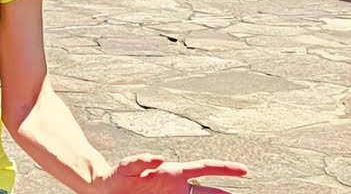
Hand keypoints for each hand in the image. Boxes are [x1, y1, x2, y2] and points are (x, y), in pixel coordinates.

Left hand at [94, 154, 247, 193]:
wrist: (106, 190)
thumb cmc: (118, 176)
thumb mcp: (127, 167)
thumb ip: (141, 161)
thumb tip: (158, 159)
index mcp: (173, 172)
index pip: (205, 168)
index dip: (225, 168)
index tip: (244, 170)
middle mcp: (178, 186)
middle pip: (208, 192)